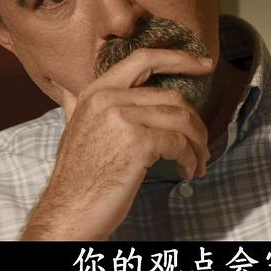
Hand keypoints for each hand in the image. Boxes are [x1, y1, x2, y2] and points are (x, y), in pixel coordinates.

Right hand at [21, 48, 214, 239]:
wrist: (68, 212)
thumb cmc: (77, 178)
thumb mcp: (73, 129)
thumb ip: (78, 106)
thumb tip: (66, 88)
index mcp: (96, 91)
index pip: (143, 59)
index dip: (178, 58)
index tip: (204, 64)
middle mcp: (108, 98)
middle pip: (172, 96)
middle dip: (195, 121)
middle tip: (202, 143)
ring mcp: (123, 118)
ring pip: (181, 119)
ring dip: (197, 143)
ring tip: (198, 161)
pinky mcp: (138, 143)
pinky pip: (179, 144)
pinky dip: (190, 158)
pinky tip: (187, 171)